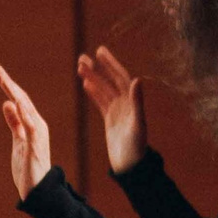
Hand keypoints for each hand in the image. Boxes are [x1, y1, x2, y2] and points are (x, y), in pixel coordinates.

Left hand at [0, 68, 51, 199]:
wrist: (39, 191)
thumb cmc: (29, 166)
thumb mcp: (18, 140)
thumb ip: (14, 122)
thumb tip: (7, 103)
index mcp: (33, 123)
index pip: (20, 99)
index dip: (9, 85)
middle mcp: (38, 125)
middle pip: (23, 100)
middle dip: (10, 85)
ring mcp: (37, 136)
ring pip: (27, 111)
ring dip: (17, 95)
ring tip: (6, 82)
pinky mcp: (34, 148)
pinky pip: (31, 129)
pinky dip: (25, 116)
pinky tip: (16, 105)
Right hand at [78, 46, 147, 173]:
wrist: (131, 166)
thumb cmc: (136, 147)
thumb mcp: (137, 124)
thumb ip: (137, 101)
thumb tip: (137, 79)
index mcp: (132, 102)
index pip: (120, 77)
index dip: (111, 64)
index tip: (100, 51)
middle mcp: (126, 104)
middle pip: (110, 81)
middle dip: (97, 68)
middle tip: (82, 56)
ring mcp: (118, 111)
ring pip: (103, 90)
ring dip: (92, 78)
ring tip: (79, 66)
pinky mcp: (110, 120)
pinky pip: (101, 102)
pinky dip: (94, 92)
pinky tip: (85, 83)